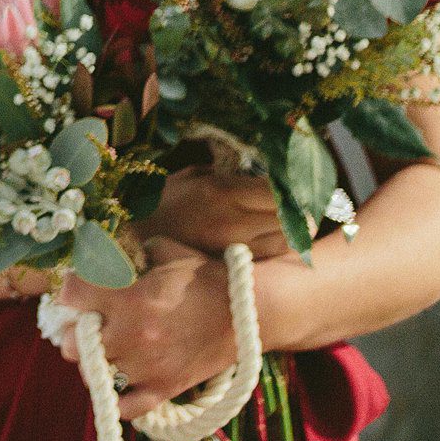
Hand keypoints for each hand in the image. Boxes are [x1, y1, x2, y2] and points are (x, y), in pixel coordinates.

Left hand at [53, 249, 246, 418]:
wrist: (249, 312)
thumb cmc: (205, 277)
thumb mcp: (164, 251)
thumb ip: (129, 251)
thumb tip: (103, 250)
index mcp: (129, 297)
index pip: (72, 295)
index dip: (70, 290)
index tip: (77, 290)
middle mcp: (133, 334)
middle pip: (73, 344)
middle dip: (75, 332)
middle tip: (87, 325)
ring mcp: (148, 366)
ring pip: (95, 375)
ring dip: (95, 362)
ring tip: (104, 351)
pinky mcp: (166, 388)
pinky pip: (126, 407)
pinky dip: (117, 398)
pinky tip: (117, 383)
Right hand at [135, 165, 291, 261]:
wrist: (136, 240)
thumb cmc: (161, 202)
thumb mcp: (192, 177)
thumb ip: (227, 176)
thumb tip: (259, 176)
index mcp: (223, 191)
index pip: (278, 190)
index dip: (294, 187)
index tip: (297, 183)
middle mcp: (235, 220)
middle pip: (290, 216)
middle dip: (300, 208)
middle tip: (303, 202)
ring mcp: (237, 246)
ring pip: (288, 239)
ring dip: (297, 229)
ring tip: (297, 220)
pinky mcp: (235, 265)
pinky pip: (273, 254)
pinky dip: (282, 244)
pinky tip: (278, 235)